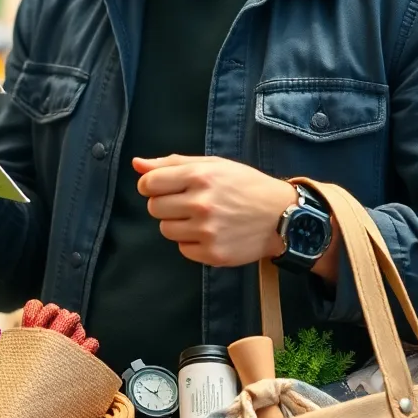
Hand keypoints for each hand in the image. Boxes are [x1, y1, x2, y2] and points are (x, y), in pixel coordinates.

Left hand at [134, 155, 296, 267]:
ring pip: (166, 230)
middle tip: (189, 201)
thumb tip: (136, 164)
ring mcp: (206, 231)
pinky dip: (192, 242)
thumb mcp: (212, 165)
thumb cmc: (244, 185)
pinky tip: (211, 232)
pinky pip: (183, 249)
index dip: (152, 185)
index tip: (164, 187)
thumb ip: (172, 163)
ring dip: (177, 224)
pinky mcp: (212, 254)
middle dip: (166, 204)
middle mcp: (201, 203)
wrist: (281, 216)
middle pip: (154, 208)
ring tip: (201, 217)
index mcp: (199, 176)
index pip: (149, 184)